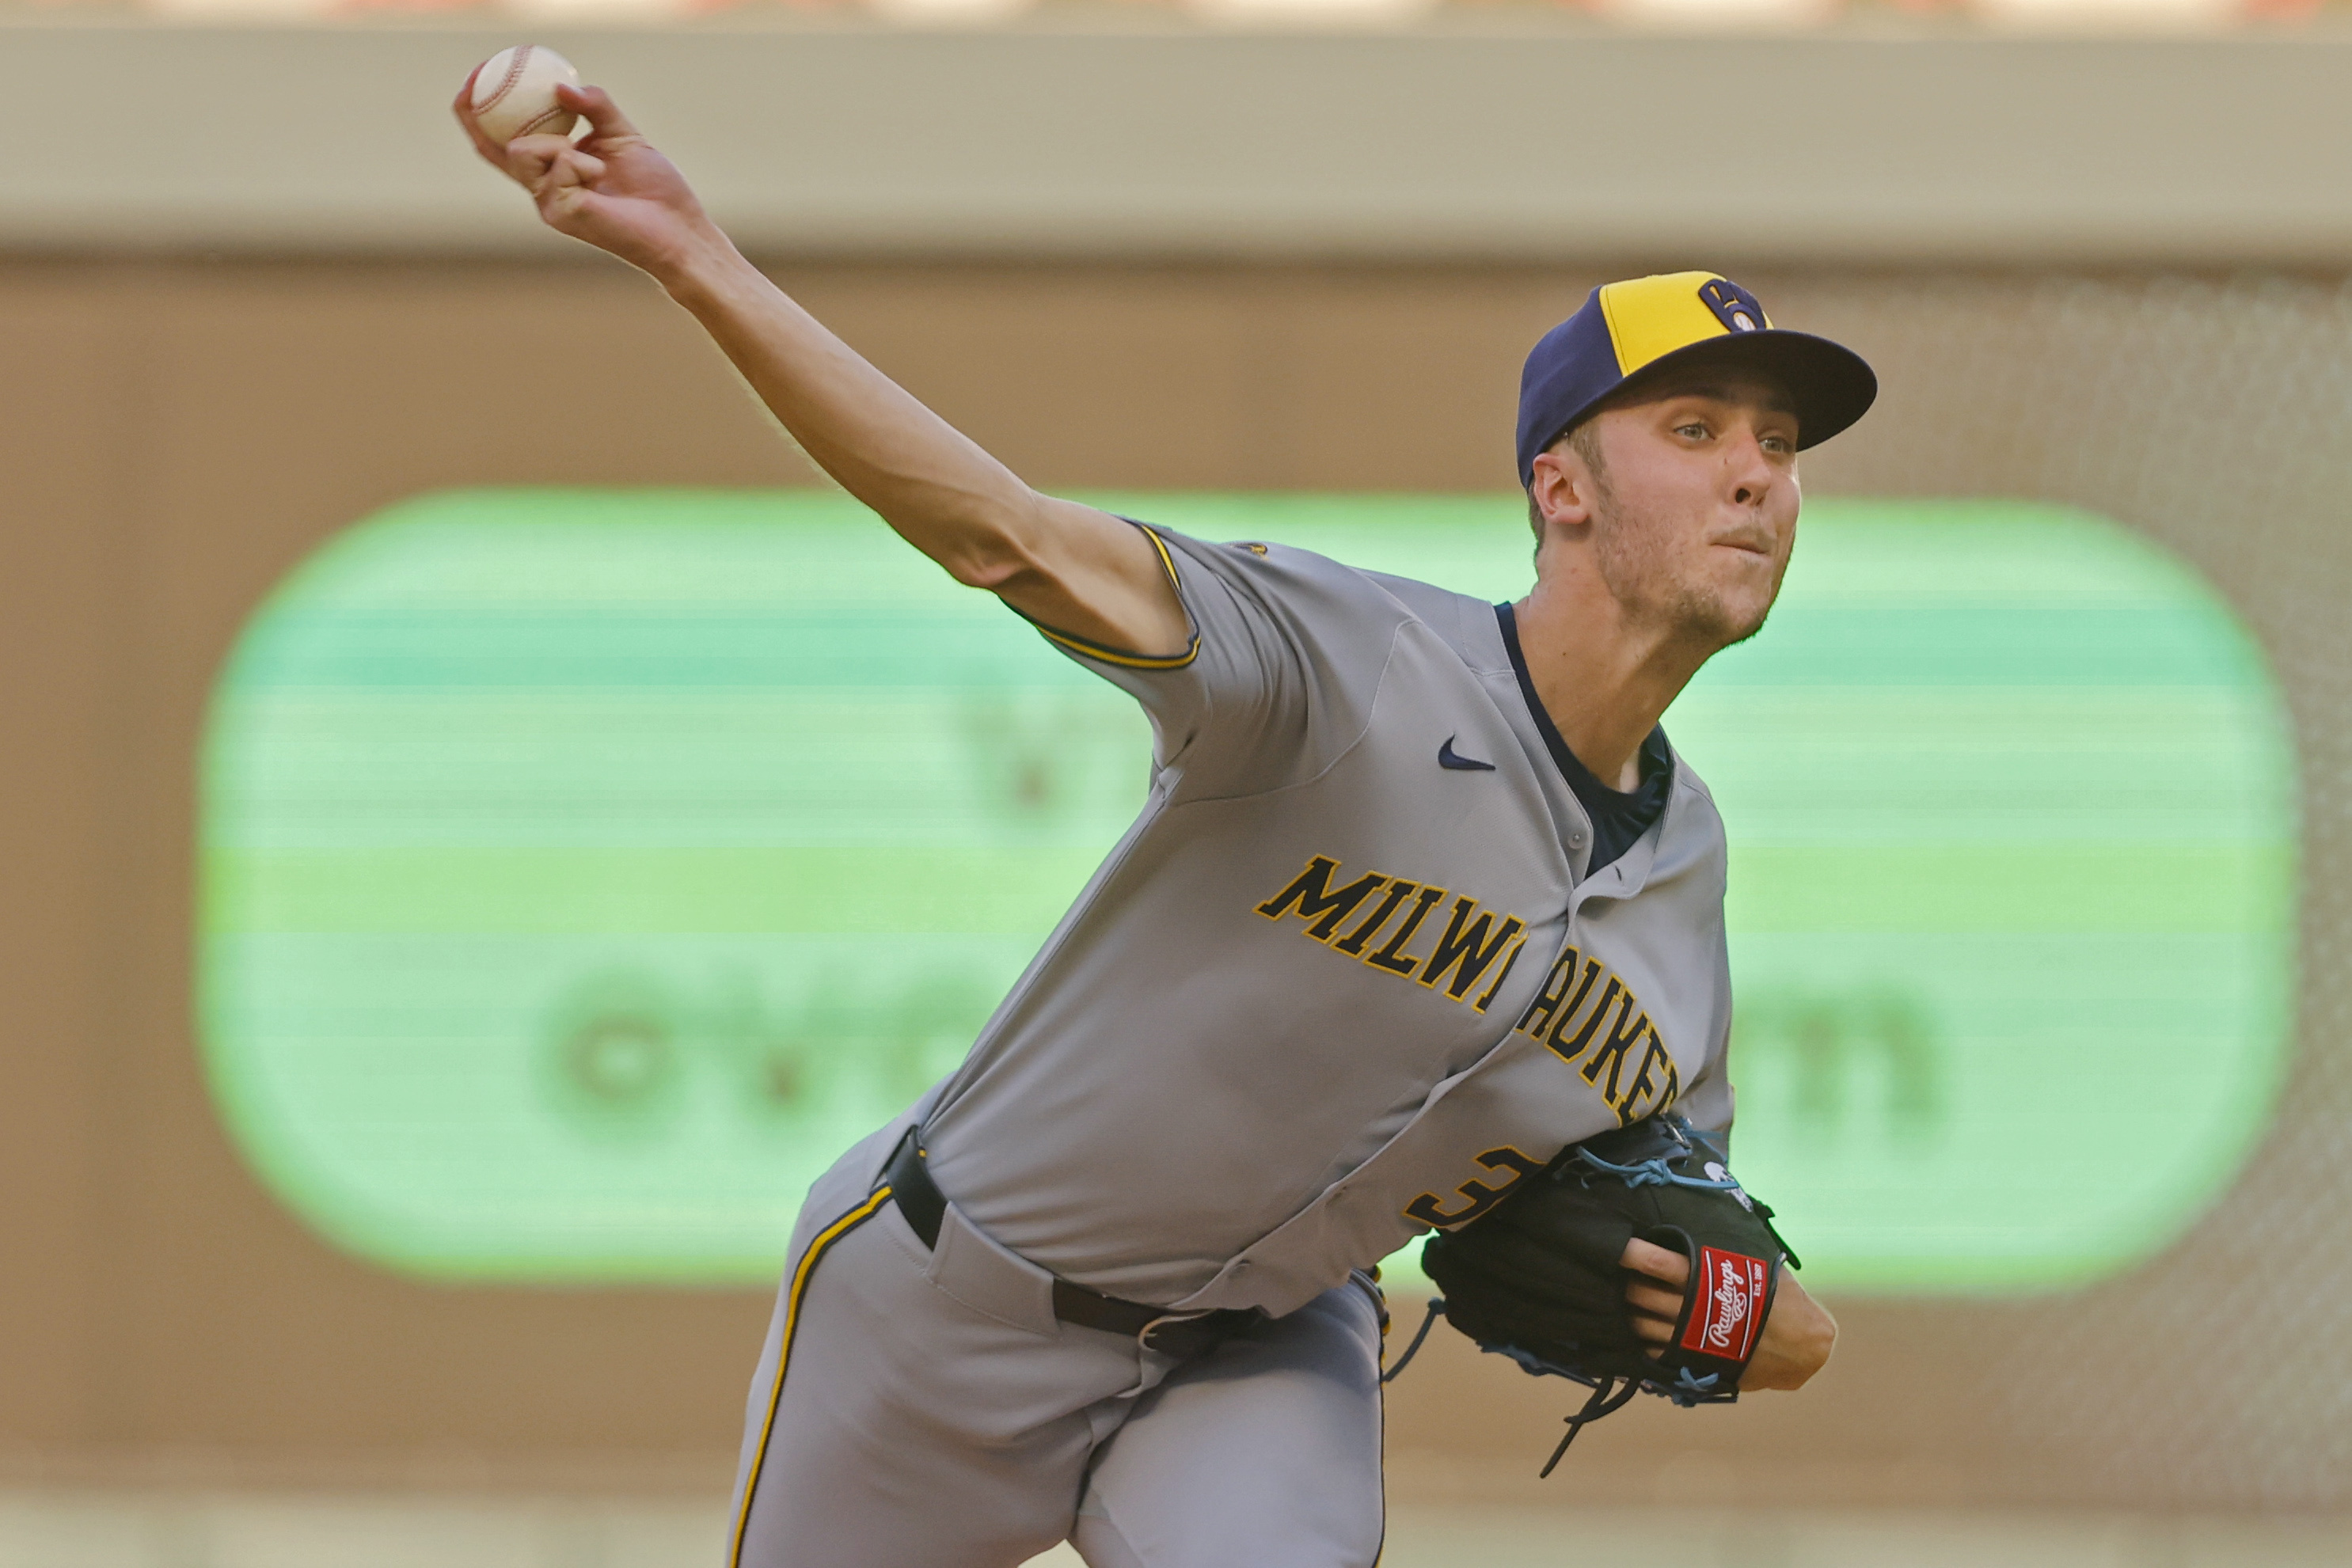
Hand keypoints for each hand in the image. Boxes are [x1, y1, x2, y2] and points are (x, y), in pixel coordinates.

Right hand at [452, 73, 732, 283]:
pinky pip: (559, 166)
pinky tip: (602, 176)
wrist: (677, 227)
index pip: (501, 142)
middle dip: (477, 114)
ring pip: (522, 151)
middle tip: (477, 76)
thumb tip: (562, 87)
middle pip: (493, 148)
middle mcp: (542, 188)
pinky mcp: (560, 214)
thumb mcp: (622, 134)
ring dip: (557, 143)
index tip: (474, 75)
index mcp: (551, 169)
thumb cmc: (653, 187)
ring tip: (595, 161)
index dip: (477, 112)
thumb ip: (595, 107)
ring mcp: (548, 203)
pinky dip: (582, 162)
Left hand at [1620, 1237, 1836, 1391]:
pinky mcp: (1693, 1362)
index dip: (1633, 1253)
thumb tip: (1714, 1224)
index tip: (1616, 1245)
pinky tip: (1643, 1331)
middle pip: (1641, 1293)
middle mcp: (1692, 1309)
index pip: (1659, 1262)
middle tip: (1625, 1276)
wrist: (1803, 1348)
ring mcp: (1689, 1339)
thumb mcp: (1756, 1266)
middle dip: (1629, 1283)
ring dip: (1632, 1313)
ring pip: (1641, 1324)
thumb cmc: (1782, 1300)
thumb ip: (1726, 1254)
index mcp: (1706, 1280)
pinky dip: (1644, 1341)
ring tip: (1629, 1302)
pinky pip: (1654, 1352)